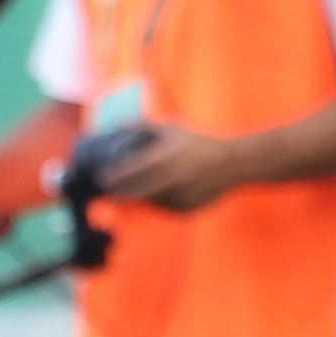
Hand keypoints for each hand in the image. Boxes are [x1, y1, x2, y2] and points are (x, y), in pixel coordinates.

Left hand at [101, 123, 247, 212]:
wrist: (232, 164)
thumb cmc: (198, 143)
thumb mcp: (171, 130)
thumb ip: (143, 127)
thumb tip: (118, 125)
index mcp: (164, 160)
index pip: (129, 173)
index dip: (113, 177)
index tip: (102, 177)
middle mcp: (169, 181)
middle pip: (133, 193)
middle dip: (119, 192)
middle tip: (111, 190)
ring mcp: (178, 198)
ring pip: (148, 203)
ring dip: (140, 197)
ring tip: (141, 188)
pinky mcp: (185, 211)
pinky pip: (164, 209)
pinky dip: (158, 203)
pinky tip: (163, 192)